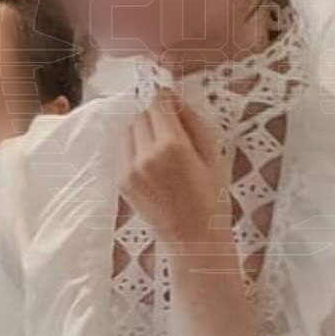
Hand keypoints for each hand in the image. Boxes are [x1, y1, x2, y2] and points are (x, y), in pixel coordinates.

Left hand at [123, 91, 260, 335]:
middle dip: (157, 116)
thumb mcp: (212, 153)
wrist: (194, 239)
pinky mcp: (122, 182)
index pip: (158, 103)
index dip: (167, 100)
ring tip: (162, 148)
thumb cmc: (212, 196)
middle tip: (173, 132)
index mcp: (172, 145)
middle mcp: (145, 154)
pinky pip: (125, 150)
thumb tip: (174, 96)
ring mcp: (130, 170)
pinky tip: (153, 164)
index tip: (175, 107)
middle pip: (142, 115)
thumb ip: (193, 121)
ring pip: (130, 131)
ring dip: (144, 131)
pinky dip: (137, 148)